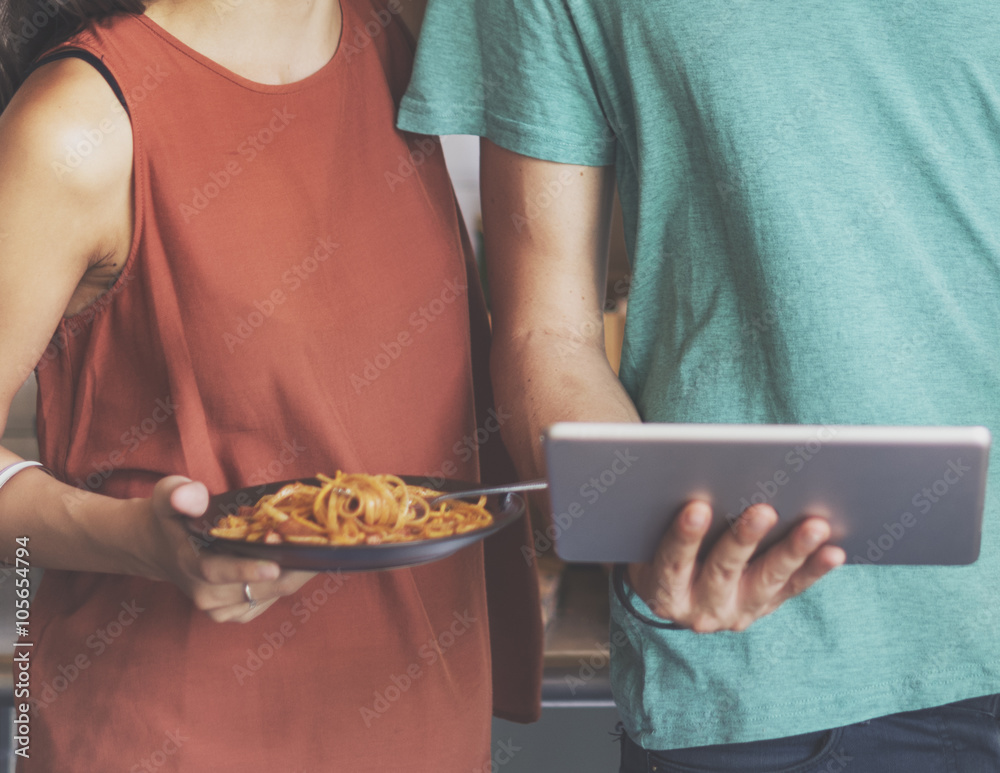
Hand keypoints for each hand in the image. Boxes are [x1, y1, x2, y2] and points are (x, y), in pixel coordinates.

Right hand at [142, 476, 315, 622]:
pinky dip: (290, 579)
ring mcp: (222, 608)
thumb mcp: (168, 496)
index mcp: (190, 565)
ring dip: (297, 572)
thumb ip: (179, 494)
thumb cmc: (171, 516)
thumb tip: (188, 495)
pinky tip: (305, 558)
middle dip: (291, 566)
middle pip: (258, 585)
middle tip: (323, 545)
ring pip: (272, 593)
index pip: (218, 572)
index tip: (275, 564)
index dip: (248, 569)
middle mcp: (206, 594)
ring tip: (322, 548)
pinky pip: (272, 599)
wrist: (161, 548)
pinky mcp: (237, 612)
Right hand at [627, 501, 844, 632]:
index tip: (697, 507)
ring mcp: (735, 612)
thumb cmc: (654, 545)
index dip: (683, 536)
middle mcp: (698, 609)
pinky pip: (792, 588)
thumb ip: (662, 515)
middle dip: (744, 539)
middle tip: (764, 511)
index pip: (672, 562)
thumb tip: (687, 476)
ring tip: (814, 526)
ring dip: (792, 552)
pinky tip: (834, 550)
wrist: (669, 589)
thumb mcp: (648, 537)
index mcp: (663, 591)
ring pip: (766, 580)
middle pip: (723, 571)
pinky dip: (814, 569)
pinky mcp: (764, 607)